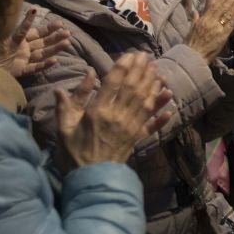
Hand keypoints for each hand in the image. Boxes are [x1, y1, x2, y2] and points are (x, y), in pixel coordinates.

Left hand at [0, 8, 68, 79]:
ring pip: (42, 54)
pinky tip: (56, 61)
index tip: (60, 23)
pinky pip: (34, 68)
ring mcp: (23, 60)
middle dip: (55, 38)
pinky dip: (45, 65)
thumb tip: (34, 9)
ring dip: (54, 49)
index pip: (37, 32)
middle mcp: (23, 48)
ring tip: (67, 43)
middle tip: (68, 33)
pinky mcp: (21, 71)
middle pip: (42, 42)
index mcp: (19, 39)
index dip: (48, 28)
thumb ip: (22, 25)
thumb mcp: (8, 35)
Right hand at [57, 54, 172, 166]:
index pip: (113, 83)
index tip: (129, 55)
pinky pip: (152, 123)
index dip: (123, 67)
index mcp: (98, 112)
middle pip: (133, 88)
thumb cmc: (73, 153)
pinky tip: (169, 100)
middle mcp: (118, 116)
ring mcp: (130, 127)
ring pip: (145, 101)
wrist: (89, 179)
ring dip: (152, 84)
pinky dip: (162, 112)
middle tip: (146, 56)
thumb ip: (68, 104)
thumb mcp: (64, 128)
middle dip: (141, 70)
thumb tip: (70, 83)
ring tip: (157, 69)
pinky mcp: (137, 138)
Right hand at [188, 0, 233, 60]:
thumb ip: (195, 19)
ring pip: (229, 13)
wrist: (192, 56)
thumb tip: (195, 11)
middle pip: (224, 6)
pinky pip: (232, 23)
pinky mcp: (223, 35)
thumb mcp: (192, 29)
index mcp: (203, 19)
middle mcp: (210, 21)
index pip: (216, 5)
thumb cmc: (191, 44)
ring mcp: (217, 28)